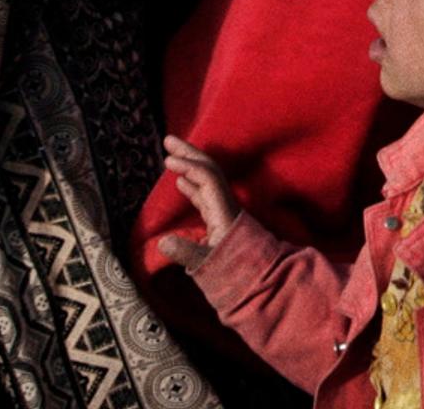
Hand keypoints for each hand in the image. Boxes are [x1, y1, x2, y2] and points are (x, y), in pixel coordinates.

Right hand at [157, 137, 238, 265]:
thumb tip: (163, 242)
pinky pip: (204, 196)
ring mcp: (223, 213)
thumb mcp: (208, 266)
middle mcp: (226, 207)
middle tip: (168, 139)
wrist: (260, 285)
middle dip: (190, 154)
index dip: (190, 166)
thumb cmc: (235, 275)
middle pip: (209, 171)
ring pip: (206, 181)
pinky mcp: (219, 223)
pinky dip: (191, 185)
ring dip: (189, 166)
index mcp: (224, 212)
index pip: (208, 179)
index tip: (169, 159)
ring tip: (171, 155)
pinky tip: (181, 182)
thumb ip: (186, 254)